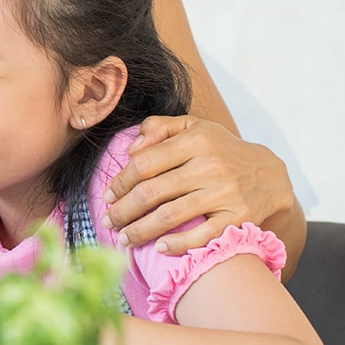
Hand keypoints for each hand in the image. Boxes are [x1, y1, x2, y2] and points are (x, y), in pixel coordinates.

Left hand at [102, 115, 293, 253]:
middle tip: (109, 221)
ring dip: (140, 231)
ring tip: (124, 239)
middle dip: (123, 210)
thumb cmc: (219, 150)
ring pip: (170, 216)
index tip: (107, 195)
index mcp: (195, 141)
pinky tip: (158, 248)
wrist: (270, 175)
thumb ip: (158, 127)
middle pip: (151, 192)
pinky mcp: (238, 218)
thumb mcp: (193, 127)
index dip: (120, 182)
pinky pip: (201, 235)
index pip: (144, 163)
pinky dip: (176, 244)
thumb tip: (130, 149)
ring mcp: (225, 193)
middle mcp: (210, 166)